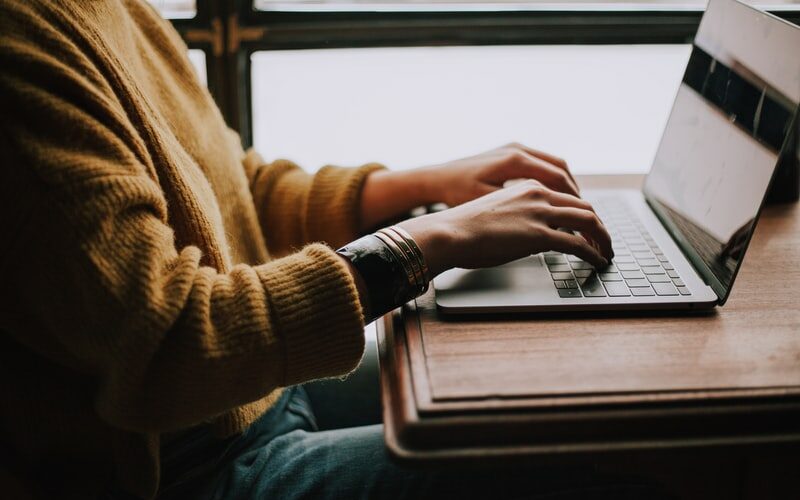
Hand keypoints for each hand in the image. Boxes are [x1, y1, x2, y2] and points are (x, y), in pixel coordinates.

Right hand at [397, 180, 612, 276]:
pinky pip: (578, 244)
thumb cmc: (463, 228)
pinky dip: (593, 253)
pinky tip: (597, 262)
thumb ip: (519, 218)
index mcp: (527, 186)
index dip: (583, 214)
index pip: (567, 197)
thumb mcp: (496, 213)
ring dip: (603, 239)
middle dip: (599, 226)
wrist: (449, 232)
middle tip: (604, 242)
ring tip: (606, 253)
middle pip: (584, 206)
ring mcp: (540, 213)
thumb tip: (531, 237)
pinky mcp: (539, 235)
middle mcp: (538, 194)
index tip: (589, 228)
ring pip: (588, 221)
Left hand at [418, 143, 579, 206]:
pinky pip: (541, 163)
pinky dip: (553, 178)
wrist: (436, 178)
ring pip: (554, 164)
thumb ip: (520, 211)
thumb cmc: (457, 193)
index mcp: (515, 161)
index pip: (558, 179)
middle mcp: (518, 150)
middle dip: (575, 193)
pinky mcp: (510, 152)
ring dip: (566, 185)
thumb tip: (549, 224)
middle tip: (585, 214)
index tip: (584, 217)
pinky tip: (554, 196)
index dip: (574, 200)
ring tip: (574, 206)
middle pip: (561, 169)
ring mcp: (514, 148)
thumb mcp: (489, 204)